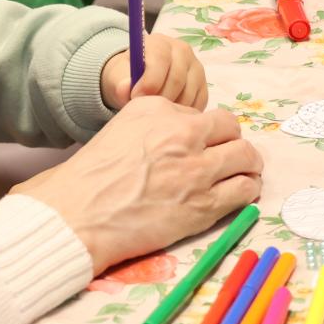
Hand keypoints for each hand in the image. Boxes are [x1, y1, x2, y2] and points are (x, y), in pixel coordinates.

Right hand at [12, 96, 261, 274]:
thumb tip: (180, 137)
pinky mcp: (204, 204)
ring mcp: (196, 168)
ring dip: (245, 164)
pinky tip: (238, 194)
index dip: (200, 132)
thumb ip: (153, 127)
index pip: (198, 113)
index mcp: (157, 109)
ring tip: (240, 174)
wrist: (77, 214)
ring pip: (246, 155)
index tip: (195, 147)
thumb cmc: (89, 177)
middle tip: (224, 157)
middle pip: (229, 127)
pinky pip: (244, 189)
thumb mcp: (118, 130)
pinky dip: (246, 190)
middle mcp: (181, 132)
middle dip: (229, 141)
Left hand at [101, 33, 207, 110]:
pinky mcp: (203, 85)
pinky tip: (169, 114)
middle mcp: (182, 50)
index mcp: (159, 43)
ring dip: (171, 108)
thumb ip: (120, 83)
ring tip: (156, 113)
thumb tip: (125, 88)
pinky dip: (184, 113)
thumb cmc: (128, 77)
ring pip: (189, 93)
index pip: (161, 59)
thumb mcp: (117, 77)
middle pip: (177, 79)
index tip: (137, 97)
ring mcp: (196, 67)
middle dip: (160, 98)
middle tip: (147, 109)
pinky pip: (198, 103)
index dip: (150, 80)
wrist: (139, 81)